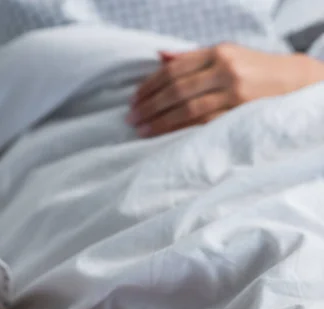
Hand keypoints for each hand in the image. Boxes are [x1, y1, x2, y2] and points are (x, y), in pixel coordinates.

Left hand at [127, 43, 323, 136]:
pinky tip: (166, 137)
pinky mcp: (240, 114)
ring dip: (160, 121)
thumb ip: (193, 59)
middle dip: (149, 105)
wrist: (296, 84)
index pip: (174, 69)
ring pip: (187, 108)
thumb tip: (159, 57)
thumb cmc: (257, 71)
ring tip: (142, 130)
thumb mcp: (228, 56)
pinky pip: (204, 124)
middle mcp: (224, 69)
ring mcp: (233, 92)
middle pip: (176, 89)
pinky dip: (181, 131)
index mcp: (218, 52)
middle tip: (131, 119)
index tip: (133, 100)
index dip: (150, 85)